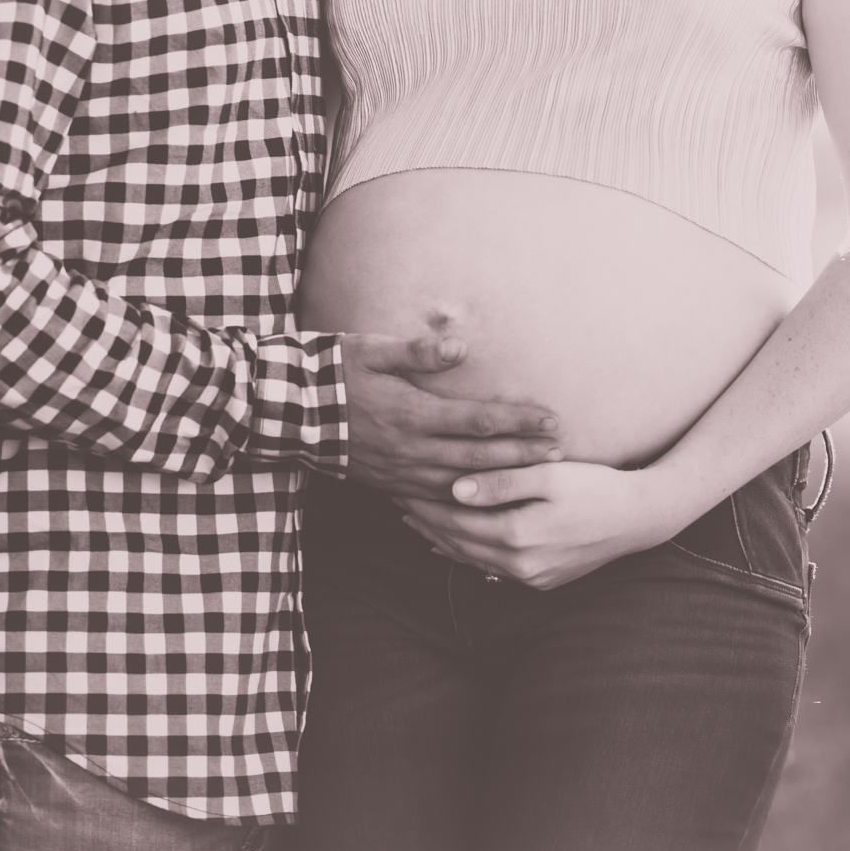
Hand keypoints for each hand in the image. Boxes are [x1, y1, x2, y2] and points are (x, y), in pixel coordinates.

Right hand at [339, 332, 560, 497]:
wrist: (288, 413)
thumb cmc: (333, 373)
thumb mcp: (372, 350)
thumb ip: (417, 353)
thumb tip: (460, 348)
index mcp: (412, 413)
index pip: (479, 420)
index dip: (518, 421)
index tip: (552, 421)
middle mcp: (411, 449)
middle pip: (480, 459)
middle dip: (523, 457)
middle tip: (561, 455)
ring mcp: (400, 472)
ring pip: (462, 486)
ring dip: (501, 482)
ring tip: (535, 478)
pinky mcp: (389, 485)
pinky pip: (436, 500)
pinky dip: (466, 502)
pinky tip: (486, 502)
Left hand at [398, 460, 688, 590]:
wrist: (638, 518)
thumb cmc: (594, 486)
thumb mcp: (549, 474)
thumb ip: (501, 482)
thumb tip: (456, 489)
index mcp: (518, 536)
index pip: (456, 520)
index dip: (425, 503)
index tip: (400, 484)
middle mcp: (520, 565)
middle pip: (459, 544)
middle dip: (426, 522)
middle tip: (397, 501)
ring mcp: (532, 578)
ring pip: (473, 559)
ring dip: (442, 540)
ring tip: (415, 521)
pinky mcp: (542, 580)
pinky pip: (493, 569)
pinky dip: (469, 555)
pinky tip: (453, 546)